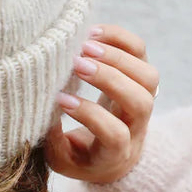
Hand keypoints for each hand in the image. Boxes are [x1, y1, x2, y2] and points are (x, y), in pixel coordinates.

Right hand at [44, 25, 159, 183]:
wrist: (111, 152)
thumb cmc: (80, 156)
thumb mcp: (61, 158)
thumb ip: (53, 140)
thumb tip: (43, 107)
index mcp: (116, 153)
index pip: (114, 134)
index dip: (90, 115)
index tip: (61, 101)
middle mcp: (137, 126)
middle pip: (140, 102)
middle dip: (109, 79)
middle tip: (77, 64)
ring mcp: (144, 99)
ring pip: (148, 76)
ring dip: (117, 57)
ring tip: (84, 46)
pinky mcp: (139, 76)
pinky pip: (140, 52)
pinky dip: (119, 39)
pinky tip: (92, 33)